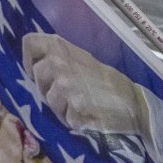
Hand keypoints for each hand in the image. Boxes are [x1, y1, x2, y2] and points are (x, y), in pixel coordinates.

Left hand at [21, 32, 151, 138]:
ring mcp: (66, 86)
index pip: (30, 43)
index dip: (30, 59)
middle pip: (36, 75)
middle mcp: (61, 63)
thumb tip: (34, 64)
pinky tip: (87, 114)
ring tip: (80, 104)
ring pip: (48, 99)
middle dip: (47, 88)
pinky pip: (63, 116)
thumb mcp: (81, 60)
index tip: (37, 70)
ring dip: (60, 106)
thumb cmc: (105, 82)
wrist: (132, 103)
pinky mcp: (73, 108)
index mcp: (63, 48)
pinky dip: (73, 119)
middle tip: (67, 93)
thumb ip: (57, 58)